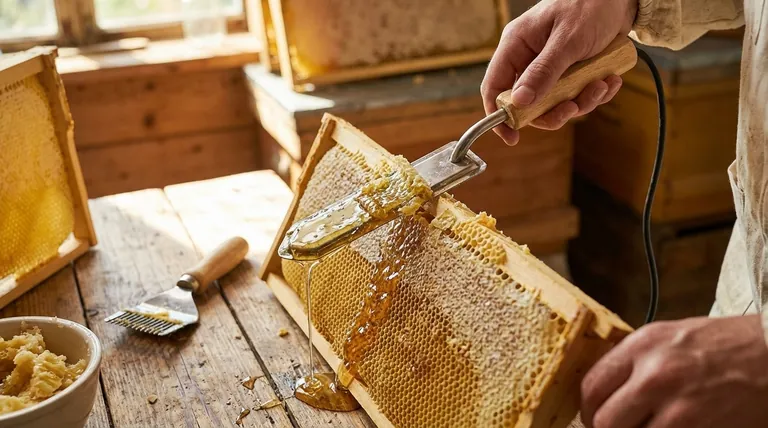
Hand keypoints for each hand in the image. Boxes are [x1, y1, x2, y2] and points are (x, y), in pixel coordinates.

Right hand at [481, 0, 637, 144]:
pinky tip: (609, 79)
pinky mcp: (572, 72)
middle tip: (574, 107)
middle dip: (554, 110)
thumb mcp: (567, 40)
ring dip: (582, 100)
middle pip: (529, 103)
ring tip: (602, 83)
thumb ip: (543, 72)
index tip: (512, 136)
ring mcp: (551, 67)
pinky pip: (577, 95)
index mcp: (517, 45)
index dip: (499, 114)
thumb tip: (518, 102)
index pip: (495, 86)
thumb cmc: (590, 4)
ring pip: (556, 103)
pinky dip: (595, 93)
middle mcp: (530, 59)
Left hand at [581, 315, 767, 427]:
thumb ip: (635, 362)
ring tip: (649, 427)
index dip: (588, 409)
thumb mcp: (671, 337)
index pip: (591, 386)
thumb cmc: (726, 345)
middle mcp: (655, 375)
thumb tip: (607, 390)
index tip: (594, 417)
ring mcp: (680, 408)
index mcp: (643, 346)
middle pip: (605, 421)